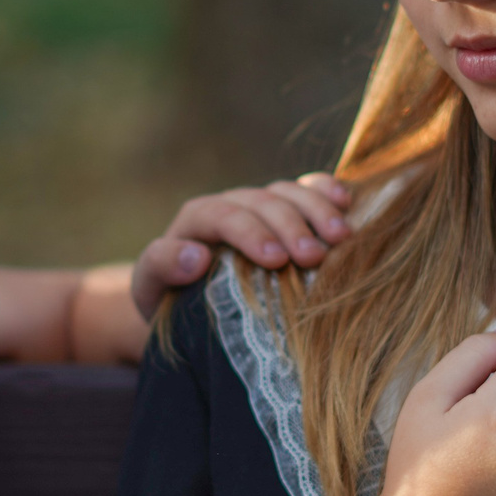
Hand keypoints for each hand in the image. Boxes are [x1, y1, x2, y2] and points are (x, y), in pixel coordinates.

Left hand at [129, 173, 355, 317]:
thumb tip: (197, 255)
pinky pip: (308, 191)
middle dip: (290, 225)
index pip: (222, 214)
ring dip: (317, 211)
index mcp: (196, 220)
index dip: (250, 232)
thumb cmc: (169, 301)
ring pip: (288, 192)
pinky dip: (327, 192)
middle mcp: (231, 205)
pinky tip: (346, 203)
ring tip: (341, 238)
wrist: (187, 304)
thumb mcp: (149, 288)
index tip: (276, 260)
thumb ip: (161, 266)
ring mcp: (261, 207)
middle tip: (314, 256)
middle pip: (261, 201)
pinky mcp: (287, 213)